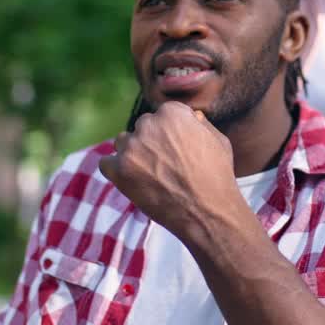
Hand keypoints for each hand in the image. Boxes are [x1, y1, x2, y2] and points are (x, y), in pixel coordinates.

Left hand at [98, 102, 239, 237]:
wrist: (207, 211)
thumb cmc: (217, 176)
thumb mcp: (218, 140)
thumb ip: (200, 123)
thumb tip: (191, 116)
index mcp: (172, 112)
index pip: (162, 115)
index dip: (170, 133)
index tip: (176, 149)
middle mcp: (148, 125)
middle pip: (142, 128)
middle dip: (151, 142)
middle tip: (165, 165)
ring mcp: (131, 147)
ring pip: (123, 143)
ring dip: (132, 154)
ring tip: (151, 175)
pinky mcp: (118, 170)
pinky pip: (106, 163)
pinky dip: (116, 171)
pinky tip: (132, 181)